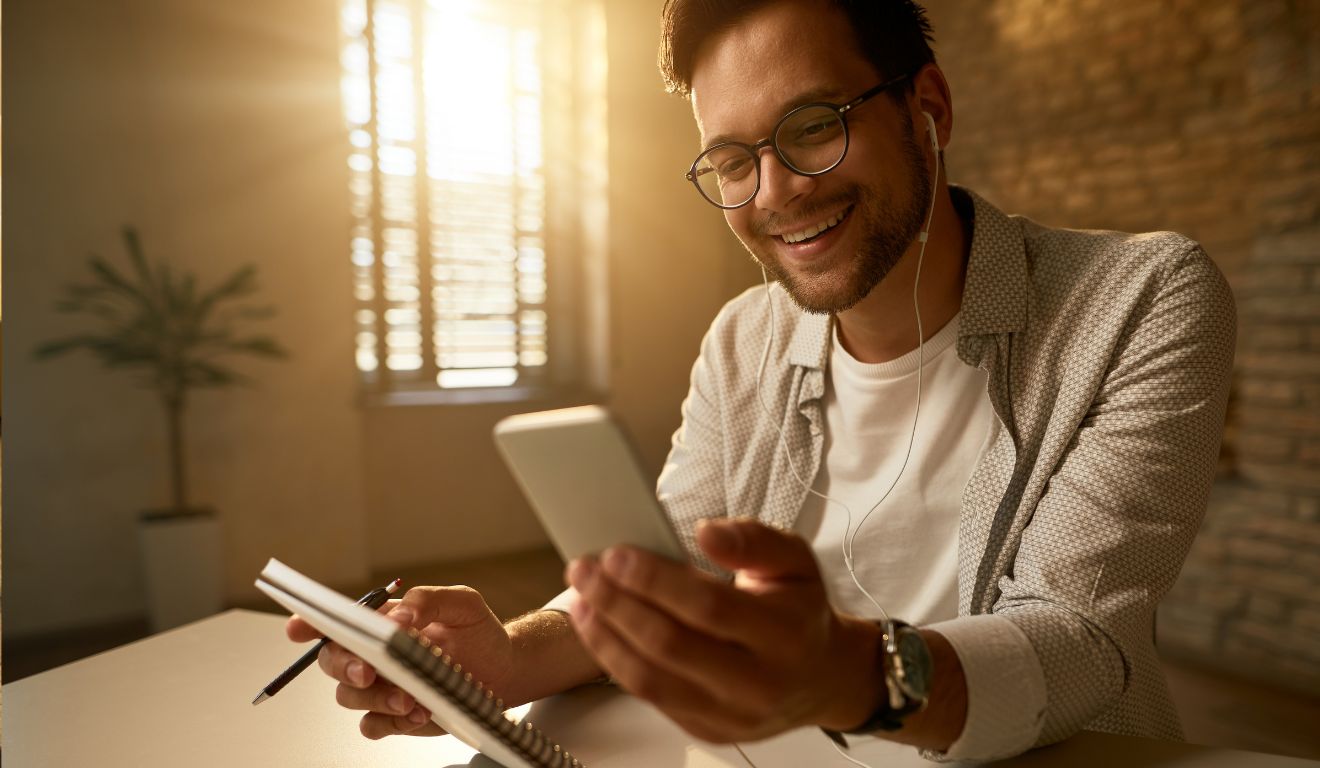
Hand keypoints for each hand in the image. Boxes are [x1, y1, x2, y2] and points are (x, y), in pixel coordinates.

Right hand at [285, 585, 514, 738]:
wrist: (502, 670)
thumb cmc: (477, 632)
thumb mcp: (462, 604)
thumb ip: (429, 601)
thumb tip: (400, 613)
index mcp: (382, 622)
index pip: (337, 621)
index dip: (310, 623)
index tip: (298, 628)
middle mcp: (373, 655)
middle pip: (333, 661)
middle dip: (344, 666)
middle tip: (368, 671)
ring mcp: (381, 687)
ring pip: (349, 697)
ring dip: (374, 698)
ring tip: (410, 698)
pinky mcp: (394, 716)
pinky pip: (372, 725)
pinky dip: (390, 721)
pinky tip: (418, 712)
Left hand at [565, 518, 879, 742]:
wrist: (822, 677)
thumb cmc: (800, 611)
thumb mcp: (795, 560)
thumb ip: (754, 540)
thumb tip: (705, 533)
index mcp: (786, 634)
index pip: (709, 607)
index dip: (656, 580)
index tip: (617, 554)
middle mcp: (760, 683)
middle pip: (670, 645)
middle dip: (617, 603)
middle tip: (585, 570)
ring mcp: (732, 715)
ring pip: (651, 679)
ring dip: (606, 636)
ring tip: (582, 598)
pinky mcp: (708, 730)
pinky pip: (651, 698)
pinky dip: (616, 661)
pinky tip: (599, 629)